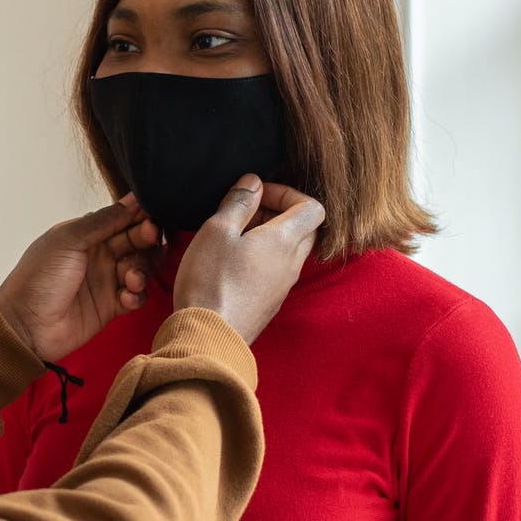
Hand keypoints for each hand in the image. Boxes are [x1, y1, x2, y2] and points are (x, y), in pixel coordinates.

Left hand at [0, 195, 161, 360]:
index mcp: (86, 234)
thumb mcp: (68, 239)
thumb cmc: (38, 278)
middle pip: (136, 241)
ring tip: (131, 279)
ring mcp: (106, 281)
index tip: (150, 216)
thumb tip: (132, 201)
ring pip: (141, 268)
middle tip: (148, 237)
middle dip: (146, 239)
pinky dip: (137, 295)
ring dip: (142, 270)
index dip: (139, 215)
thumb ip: (102, 220)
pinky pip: (137, 296)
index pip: (121, 218)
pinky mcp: (112, 307)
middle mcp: (99, 255)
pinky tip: (125, 297)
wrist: (26, 325)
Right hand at [173, 176, 325, 344]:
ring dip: (269, 237)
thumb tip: (253, 183)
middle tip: (246, 213)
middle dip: (279, 213)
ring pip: (290, 252)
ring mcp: (283, 287)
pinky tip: (231, 264)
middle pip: (304, 229)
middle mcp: (291, 264)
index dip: (288, 193)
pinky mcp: (270, 304)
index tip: (258, 195)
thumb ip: (239, 202)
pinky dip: (263, 259)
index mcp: (285, 241)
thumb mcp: (217, 230)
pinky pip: (277, 273)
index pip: (312, 207)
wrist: (207, 337)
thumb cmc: (210, 281)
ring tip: (234, 238)